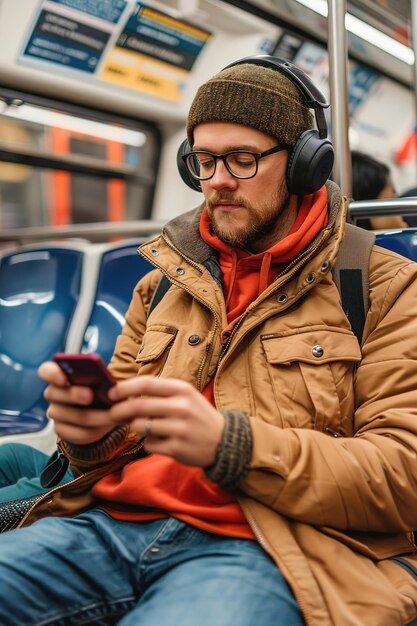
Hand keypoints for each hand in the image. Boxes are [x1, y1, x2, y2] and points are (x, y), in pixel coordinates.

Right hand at [38, 362, 114, 444]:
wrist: (102, 409)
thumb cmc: (101, 388)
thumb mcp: (103, 380)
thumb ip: (100, 378)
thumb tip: (106, 384)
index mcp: (60, 374)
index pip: (46, 371)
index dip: (52, 374)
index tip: (63, 379)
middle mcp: (53, 393)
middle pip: (53, 393)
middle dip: (73, 395)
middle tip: (90, 396)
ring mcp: (55, 412)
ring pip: (68, 415)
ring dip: (92, 415)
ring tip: (110, 414)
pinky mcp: (62, 430)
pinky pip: (75, 433)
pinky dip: (94, 430)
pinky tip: (107, 425)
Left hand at [108, 376, 224, 466]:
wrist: (225, 441)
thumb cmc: (198, 415)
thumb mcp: (185, 396)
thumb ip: (159, 393)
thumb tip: (125, 393)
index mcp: (182, 390)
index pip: (146, 384)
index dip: (124, 388)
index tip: (111, 393)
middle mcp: (182, 407)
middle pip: (139, 406)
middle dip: (120, 410)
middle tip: (112, 413)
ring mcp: (180, 429)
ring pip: (141, 427)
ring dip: (135, 427)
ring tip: (143, 427)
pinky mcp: (178, 449)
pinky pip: (149, 445)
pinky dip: (149, 443)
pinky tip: (159, 441)